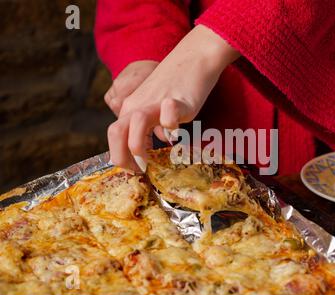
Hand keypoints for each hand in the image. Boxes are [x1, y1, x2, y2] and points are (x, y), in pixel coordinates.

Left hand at [107, 25, 240, 171]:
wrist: (194, 58)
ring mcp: (156, 102)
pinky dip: (171, 128)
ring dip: (139, 147)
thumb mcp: (155, 106)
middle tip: (139, 171)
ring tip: (151, 160)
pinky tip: (177, 133)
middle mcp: (138, 105)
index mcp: (131, 108)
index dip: (121, 158)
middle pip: (116, 133)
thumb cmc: (177, 85)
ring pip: (135, 124)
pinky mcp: (177, 100)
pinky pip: (169, 115)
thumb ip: (149, 126)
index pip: (114, 136)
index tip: (136, 169)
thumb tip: (151, 149)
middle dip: (123, 159)